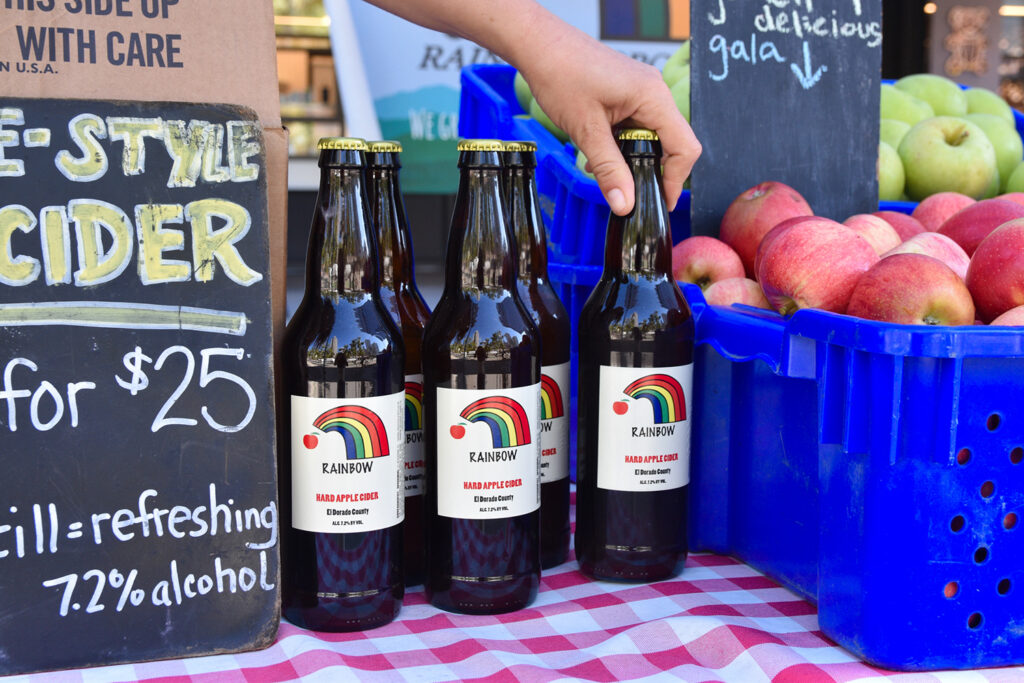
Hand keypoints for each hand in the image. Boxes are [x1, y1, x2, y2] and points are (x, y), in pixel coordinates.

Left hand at [519, 33, 700, 214]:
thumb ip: (608, 170)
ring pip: (652, 136)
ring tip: (608, 175)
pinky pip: (636, 125)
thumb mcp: (586, 131)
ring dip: (633, 159)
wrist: (540, 46)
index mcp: (653, 97)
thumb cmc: (561, 75)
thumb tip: (625, 204)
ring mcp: (642, 91)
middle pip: (672, 143)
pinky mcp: (628, 92)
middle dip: (653, 171)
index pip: (685, 147)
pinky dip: (623, 145)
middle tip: (632, 195)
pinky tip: (599, 155)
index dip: (676, 180)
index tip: (661, 202)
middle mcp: (654, 92)